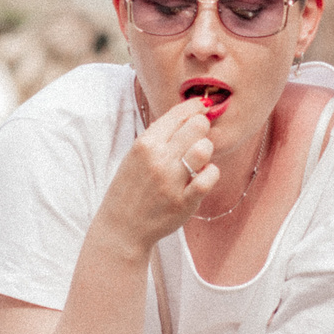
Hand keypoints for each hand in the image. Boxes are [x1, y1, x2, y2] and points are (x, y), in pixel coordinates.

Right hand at [96, 96, 218, 250]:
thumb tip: (189, 113)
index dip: (196, 107)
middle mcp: (158, 159)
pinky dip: (211, 173)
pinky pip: (209, 178)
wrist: (122, 227)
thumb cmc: (131, 187)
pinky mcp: (183, 202)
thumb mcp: (136, 154)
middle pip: (197, 125)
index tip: (202, 108)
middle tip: (197, 138)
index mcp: (145, 143)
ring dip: (206, 150)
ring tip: (198, 159)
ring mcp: (171, 181)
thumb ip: (160, 135)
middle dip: (202, 128)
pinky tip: (204, 175)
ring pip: (204, 148)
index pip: (180, 112)